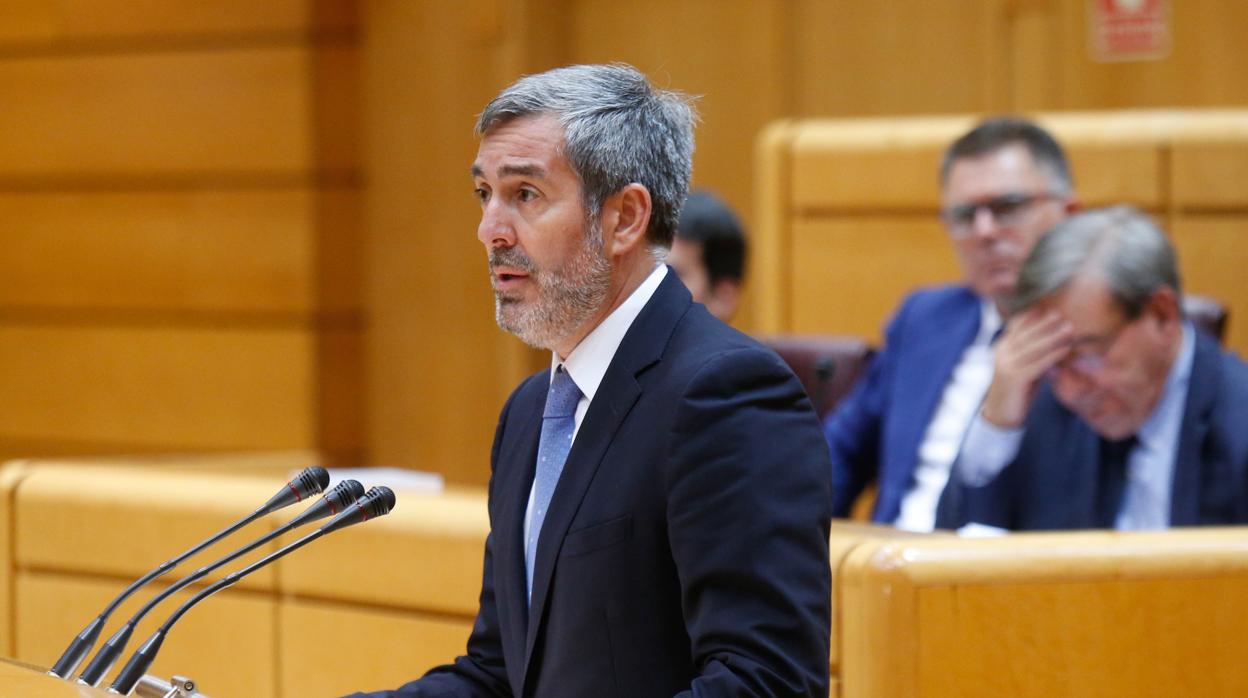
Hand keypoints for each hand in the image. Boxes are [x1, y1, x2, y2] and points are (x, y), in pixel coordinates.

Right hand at [981, 308, 1071, 427]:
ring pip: (1034, 347)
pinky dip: (1054, 355)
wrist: (1001, 415)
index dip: (1031, 318)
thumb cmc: (1017, 390)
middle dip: (1045, 324)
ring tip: (1069, 329)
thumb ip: (1034, 355)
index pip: (1016, 328)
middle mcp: (1002, 354)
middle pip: (1027, 335)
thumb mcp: (1024, 367)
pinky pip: (1038, 364)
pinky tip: (1066, 350)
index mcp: (1002, 348)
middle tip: (1061, 316)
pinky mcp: (1015, 378)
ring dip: (1053, 337)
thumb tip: (1056, 342)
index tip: (1046, 310)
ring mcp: (1007, 365)